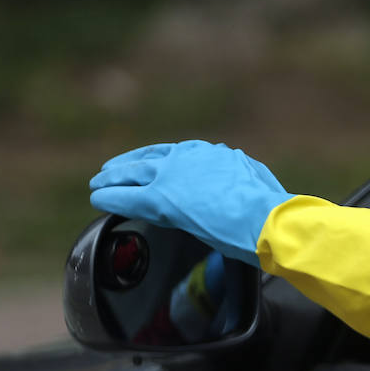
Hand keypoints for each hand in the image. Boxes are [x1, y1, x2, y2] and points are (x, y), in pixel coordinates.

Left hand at [89, 140, 293, 266]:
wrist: (265, 217)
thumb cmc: (271, 207)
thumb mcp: (259, 182)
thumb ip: (244, 178)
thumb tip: (247, 182)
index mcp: (215, 154)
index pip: (177, 153)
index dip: (159, 159)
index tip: (150, 163)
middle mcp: (190, 157)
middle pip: (150, 157)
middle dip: (128, 164)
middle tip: (111, 169)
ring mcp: (173, 175)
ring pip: (132, 173)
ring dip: (112, 178)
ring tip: (98, 184)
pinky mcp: (160, 198)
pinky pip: (126, 195)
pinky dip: (110, 197)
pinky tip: (98, 199)